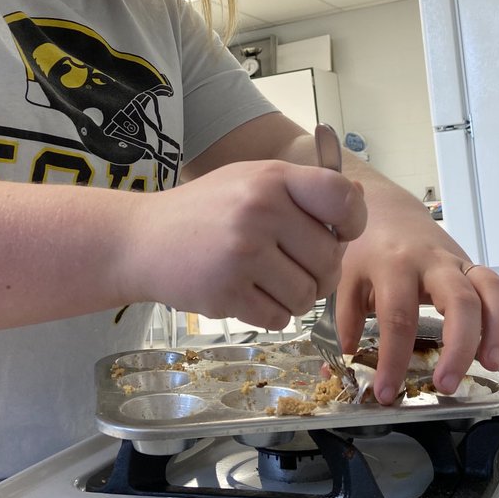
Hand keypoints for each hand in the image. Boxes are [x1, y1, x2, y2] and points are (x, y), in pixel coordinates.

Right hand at [142, 160, 366, 330]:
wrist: (141, 239)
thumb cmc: (206, 211)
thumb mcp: (252, 182)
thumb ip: (302, 191)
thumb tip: (357, 203)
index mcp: (272, 179)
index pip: (342, 200)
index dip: (351, 223)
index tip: (338, 233)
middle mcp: (259, 212)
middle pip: (330, 261)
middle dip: (319, 272)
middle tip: (293, 267)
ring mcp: (242, 254)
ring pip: (307, 296)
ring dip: (294, 298)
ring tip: (268, 282)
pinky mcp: (226, 293)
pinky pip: (278, 319)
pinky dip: (270, 314)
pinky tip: (248, 295)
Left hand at [334, 205, 498, 404]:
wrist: (388, 211)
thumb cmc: (367, 249)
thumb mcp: (347, 279)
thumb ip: (346, 320)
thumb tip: (345, 362)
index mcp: (394, 265)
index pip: (398, 318)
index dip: (394, 360)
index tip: (387, 392)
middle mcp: (432, 262)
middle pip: (460, 301)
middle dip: (459, 347)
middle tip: (447, 384)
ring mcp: (460, 263)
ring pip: (493, 290)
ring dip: (498, 330)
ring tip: (490, 364)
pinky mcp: (476, 267)